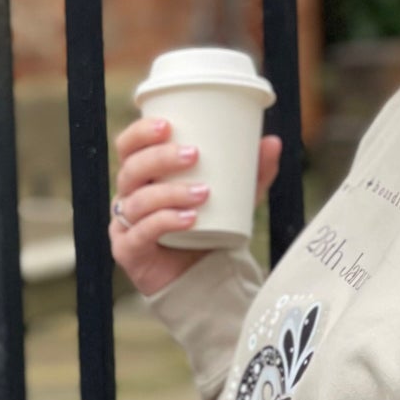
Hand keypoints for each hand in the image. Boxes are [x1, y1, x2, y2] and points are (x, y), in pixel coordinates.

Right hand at [110, 118, 281, 297]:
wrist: (202, 275)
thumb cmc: (210, 226)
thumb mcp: (235, 197)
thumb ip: (253, 172)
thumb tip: (273, 142)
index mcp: (144, 175)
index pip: (128, 146)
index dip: (140, 132)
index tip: (167, 124)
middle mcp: (128, 196)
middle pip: (130, 169)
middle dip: (159, 158)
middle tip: (194, 155)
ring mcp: (125, 225)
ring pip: (137, 201)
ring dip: (170, 192)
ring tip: (204, 192)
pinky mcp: (128, 251)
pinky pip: (140, 233)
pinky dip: (165, 222)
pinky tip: (189, 219)